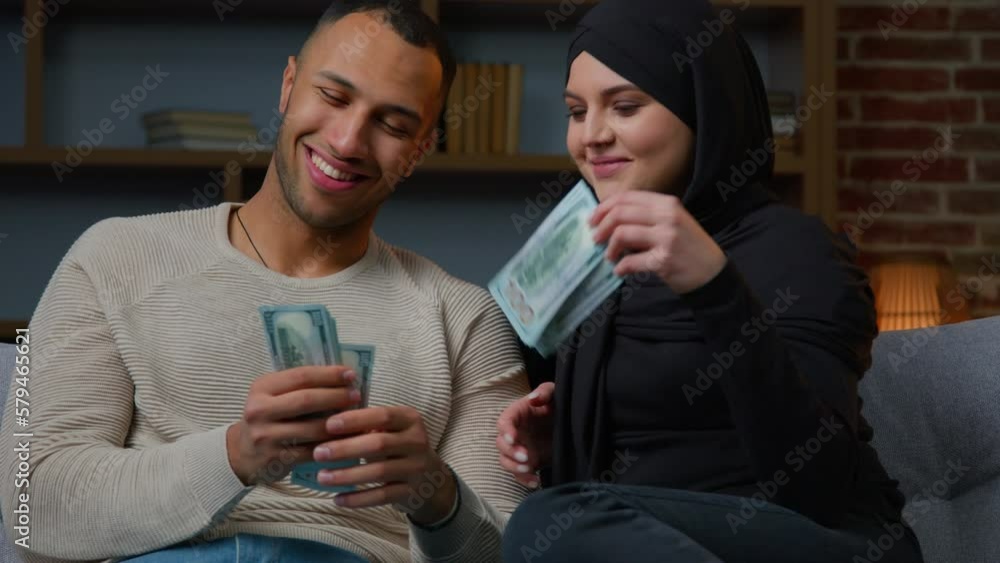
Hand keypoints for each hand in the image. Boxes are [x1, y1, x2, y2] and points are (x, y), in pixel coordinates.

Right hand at [226, 365, 360, 485]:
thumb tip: (342, 378)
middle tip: (356, 396)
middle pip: (307, 400)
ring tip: (356, 417)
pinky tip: (347, 440)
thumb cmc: (268, 418)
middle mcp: (259, 410)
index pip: (301, 376)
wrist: (241, 453)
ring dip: (340, 423)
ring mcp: (266, 436)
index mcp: (262, 388)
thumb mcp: (273, 396)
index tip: (350, 375)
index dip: (329, 374)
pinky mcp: (275, 459)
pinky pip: (312, 451)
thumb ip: (299, 386)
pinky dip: (333, 445)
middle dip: (336, 396)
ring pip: (312, 428)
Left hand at [312, 406, 457, 525]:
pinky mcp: (411, 492)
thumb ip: (367, 426)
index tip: (328, 425)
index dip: (355, 420)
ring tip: (322, 477)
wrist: (431, 480)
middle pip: (379, 444)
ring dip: (347, 475)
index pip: (383, 416)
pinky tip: (337, 499)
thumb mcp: (392, 430)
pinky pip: (382, 496)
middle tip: (318, 453)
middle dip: (345, 449)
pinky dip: (358, 498)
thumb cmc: (399, 447)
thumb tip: (326, 424)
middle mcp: (417, 442)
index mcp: (410, 420)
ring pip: (379, 472)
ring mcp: (416, 468)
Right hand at [496, 382, 554, 487]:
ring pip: (506, 461)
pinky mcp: (528, 462)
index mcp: (517, 414)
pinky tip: (536, 482)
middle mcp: (515, 432)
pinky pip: (519, 474)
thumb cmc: (557, 404)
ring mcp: (520, 448)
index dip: (506, 431)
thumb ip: (545, 391)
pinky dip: (524, 479)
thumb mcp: (554, 393)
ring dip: (514, 467)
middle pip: (501, 444)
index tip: (514, 438)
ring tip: (530, 468)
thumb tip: (533, 399)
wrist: (568, 422)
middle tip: (526, 456)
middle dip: (511, 452)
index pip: (504, 422)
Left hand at [590, 191, 726, 293]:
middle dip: (601, 227)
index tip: (593, 219)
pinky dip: (621, 267)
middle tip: (595, 239)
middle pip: (620, 213)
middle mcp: (667, 216)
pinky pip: (631, 261)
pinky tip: (620, 271)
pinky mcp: (664, 260)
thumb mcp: (672, 222)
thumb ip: (646, 216)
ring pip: (622, 234)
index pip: (626, 197)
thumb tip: (609, 218)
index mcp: (666, 203)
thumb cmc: (688, 246)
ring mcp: (666, 238)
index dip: (604, 207)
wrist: (712, 272)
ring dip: (610, 248)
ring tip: (610, 257)